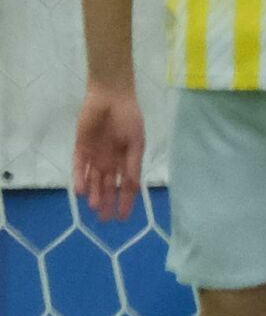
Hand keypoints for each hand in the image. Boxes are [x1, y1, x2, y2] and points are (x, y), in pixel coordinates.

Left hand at [73, 84, 144, 220]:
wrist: (111, 96)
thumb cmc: (129, 118)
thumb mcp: (136, 144)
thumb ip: (133, 167)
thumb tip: (132, 189)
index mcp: (127, 160)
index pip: (127, 186)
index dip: (126, 202)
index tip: (123, 218)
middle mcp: (110, 161)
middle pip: (108, 186)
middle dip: (107, 202)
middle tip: (104, 219)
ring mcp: (95, 155)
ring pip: (93, 180)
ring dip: (93, 193)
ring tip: (94, 207)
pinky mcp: (81, 148)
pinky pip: (79, 167)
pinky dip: (80, 178)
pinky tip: (81, 190)